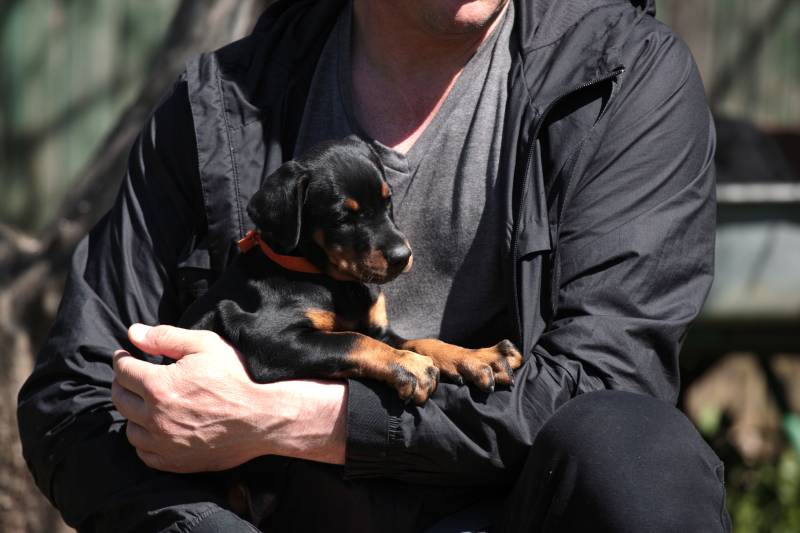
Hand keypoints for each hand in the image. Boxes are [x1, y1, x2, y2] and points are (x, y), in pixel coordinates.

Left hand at [112, 324, 346, 472]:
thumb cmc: (237, 377)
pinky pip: (144, 453)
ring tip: (145, 403)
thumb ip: (165, 337)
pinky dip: (145, 440)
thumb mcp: (205, 345)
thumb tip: (132, 333)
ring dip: (133, 413)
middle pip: (120, 399)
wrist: (263, 417)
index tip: (125, 355)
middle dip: (122, 383)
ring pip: (130, 429)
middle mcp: (155, 417)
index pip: (124, 370)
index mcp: (159, 385)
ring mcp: (164, 442)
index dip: (122, 359)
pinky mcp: (174, 462)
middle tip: (132, 376)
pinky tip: (157, 428)